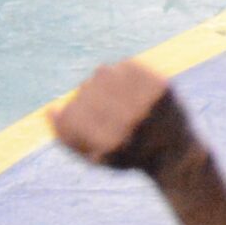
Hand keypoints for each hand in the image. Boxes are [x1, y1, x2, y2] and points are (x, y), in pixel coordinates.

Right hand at [51, 60, 198, 174]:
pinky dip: (121, 71)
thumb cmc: (127, 156)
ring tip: (109, 91)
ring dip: (101, 81)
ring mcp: (147, 103)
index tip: (77, 117)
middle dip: (85, 96)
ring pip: (103, 73)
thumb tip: (50, 110)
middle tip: (96, 103)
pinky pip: (127, 65)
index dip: (68, 113)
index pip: (70, 113)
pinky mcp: (161, 87)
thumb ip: (67, 138)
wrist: (175, 154)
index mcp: (109, 144)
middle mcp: (128, 123)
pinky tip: (125, 83)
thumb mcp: (93, 159)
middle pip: (85, 90)